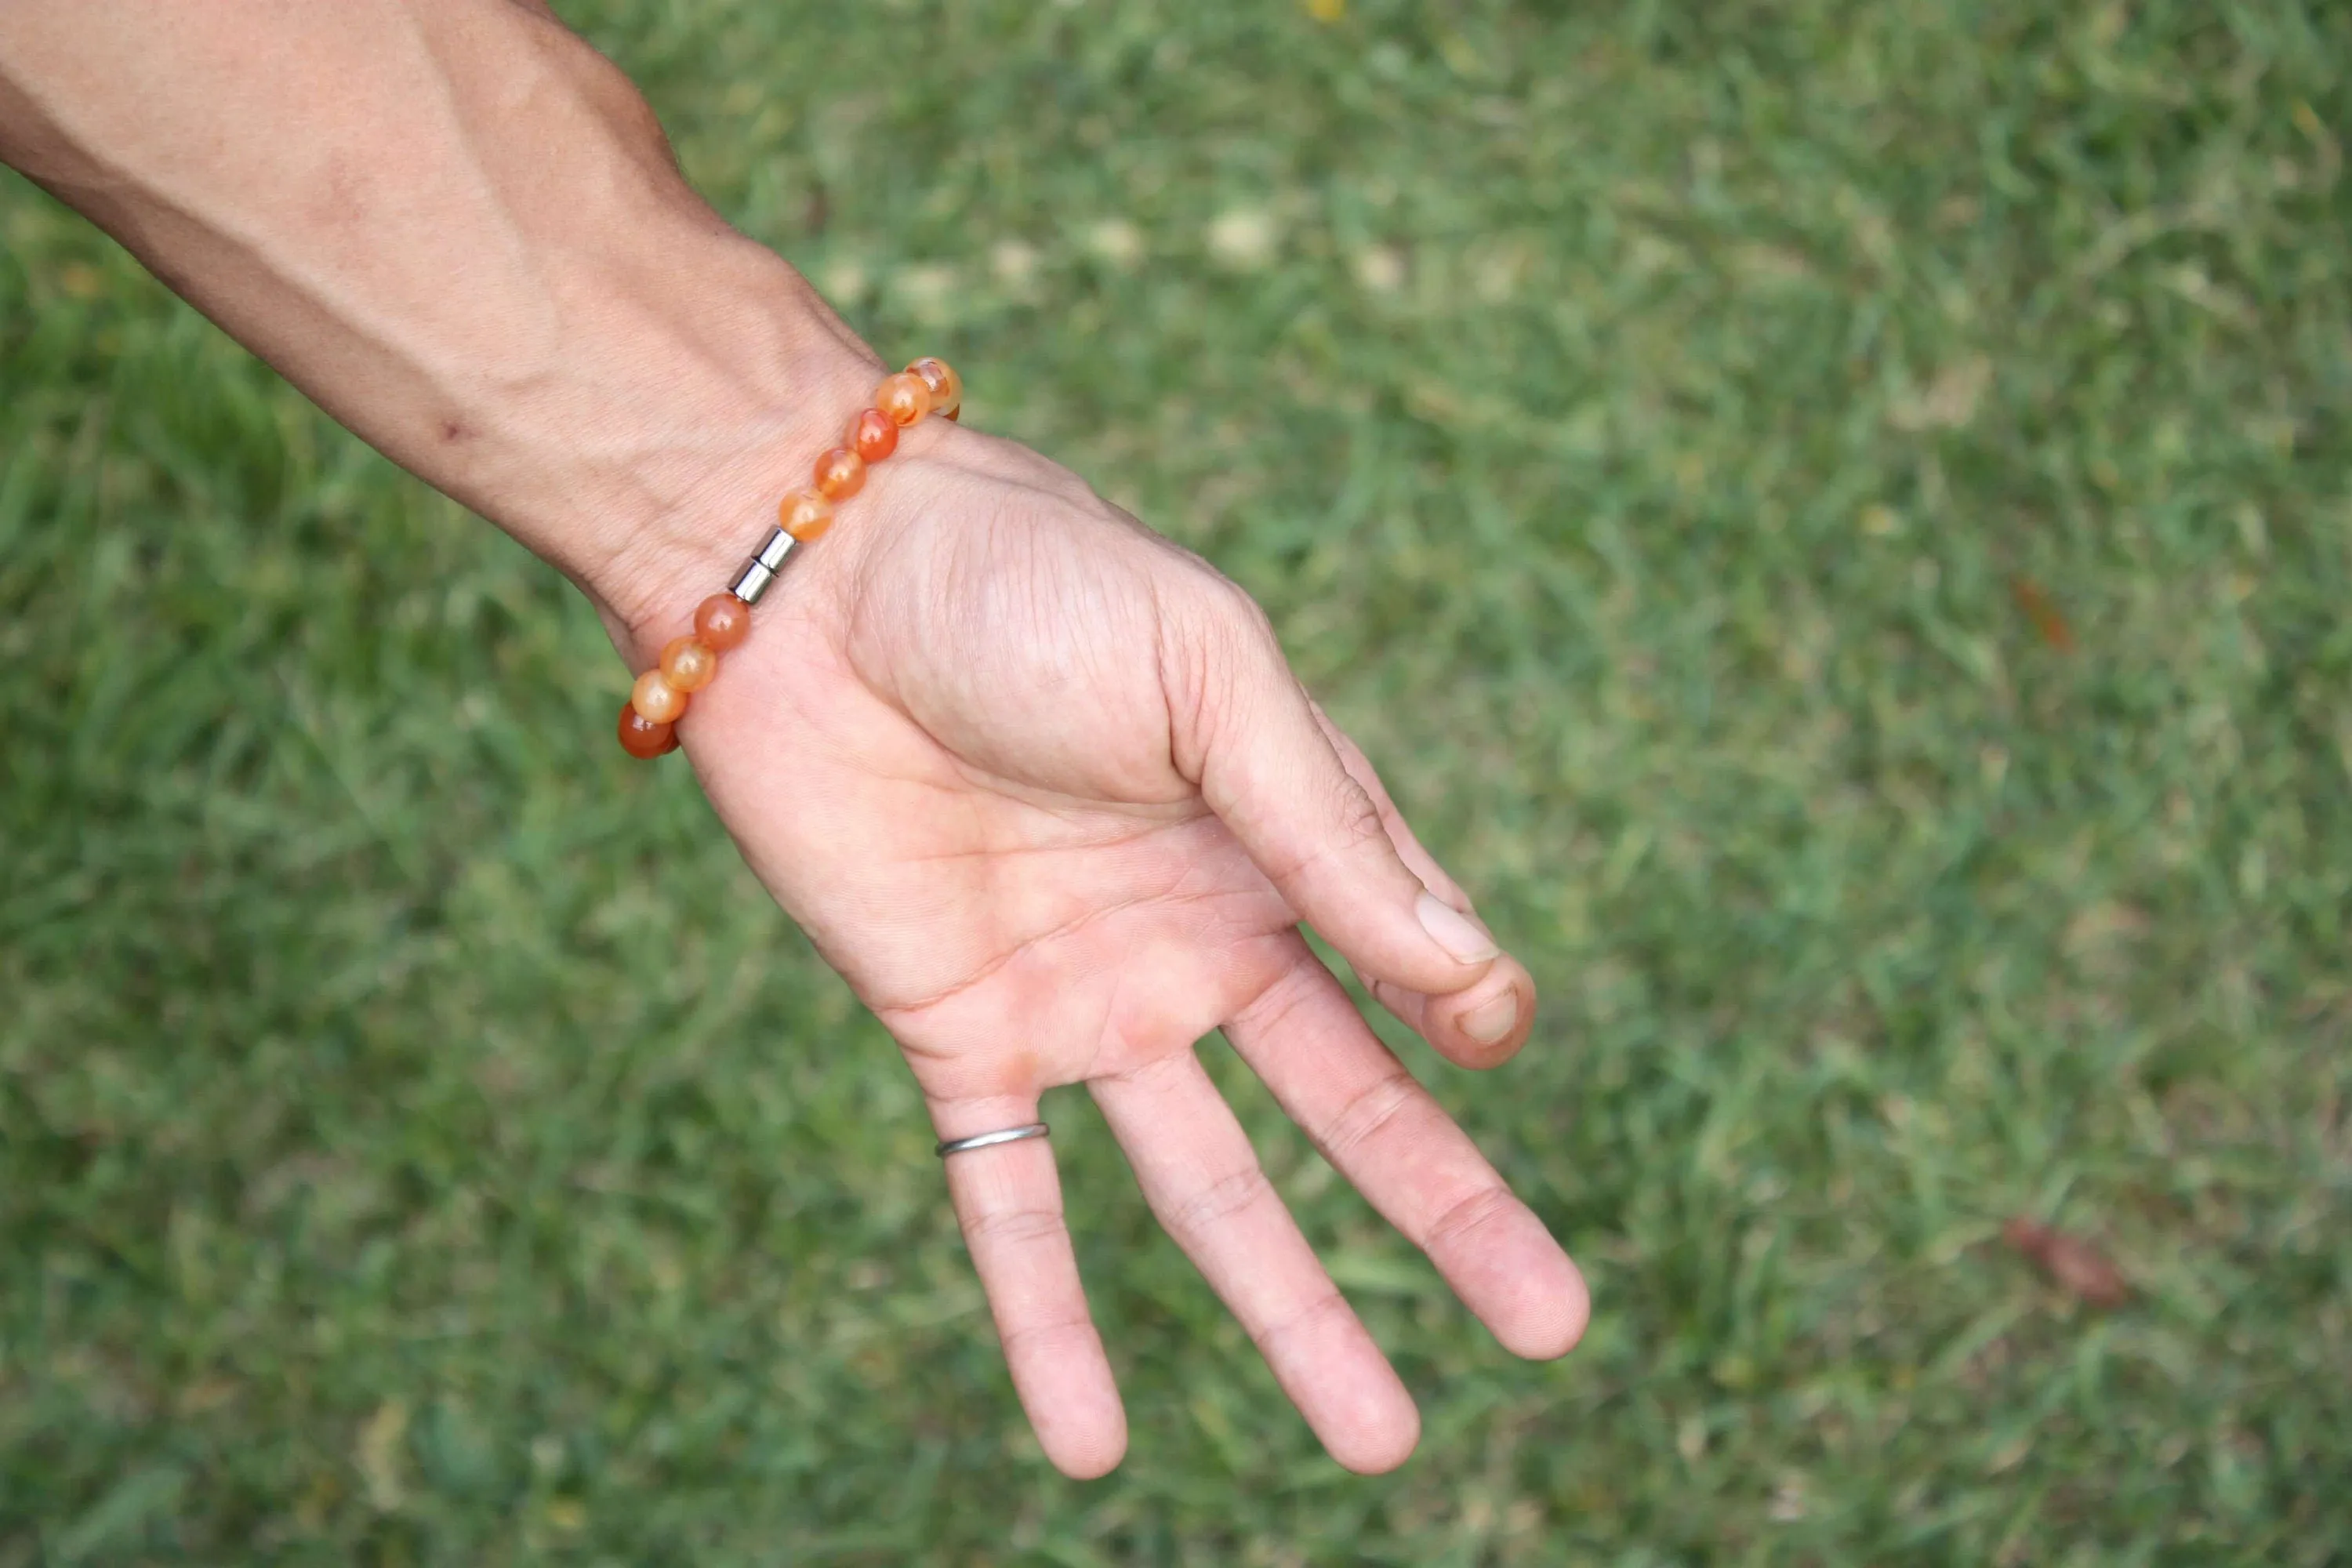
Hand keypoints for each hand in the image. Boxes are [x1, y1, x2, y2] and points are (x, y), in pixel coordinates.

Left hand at [624, 410, 1588, 1476]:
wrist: (807, 568)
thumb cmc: (1026, 578)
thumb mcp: (1209, 673)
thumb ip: (1329, 828)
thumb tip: (1476, 986)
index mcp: (1273, 834)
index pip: (1406, 966)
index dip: (1465, 1020)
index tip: (1492, 1045)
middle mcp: (1191, 934)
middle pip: (1342, 1109)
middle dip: (1448, 1217)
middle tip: (1552, 1326)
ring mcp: (1079, 995)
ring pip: (1201, 1187)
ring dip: (1287, 1310)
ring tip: (1378, 1440)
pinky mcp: (955, 1032)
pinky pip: (1003, 1198)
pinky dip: (1041, 1320)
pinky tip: (1088, 1449)